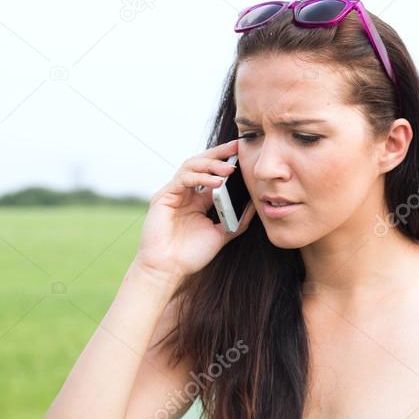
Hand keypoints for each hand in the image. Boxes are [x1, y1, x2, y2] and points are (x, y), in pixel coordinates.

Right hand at [134, 138, 256, 280]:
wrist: (169, 269)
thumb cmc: (191, 255)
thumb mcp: (222, 234)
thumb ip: (237, 220)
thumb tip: (254, 205)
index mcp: (199, 200)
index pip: (213, 173)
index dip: (226, 161)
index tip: (244, 154)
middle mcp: (186, 193)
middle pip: (202, 163)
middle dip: (220, 154)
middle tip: (237, 148)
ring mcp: (174, 193)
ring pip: (191, 166)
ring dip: (211, 165)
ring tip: (229, 170)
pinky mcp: (163, 197)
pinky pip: (183, 179)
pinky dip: (200, 178)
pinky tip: (216, 183)